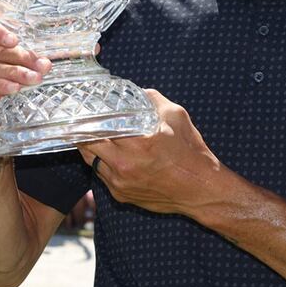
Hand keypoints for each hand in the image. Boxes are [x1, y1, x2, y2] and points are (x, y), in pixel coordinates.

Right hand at [0, 19, 50, 139]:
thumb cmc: (3, 88)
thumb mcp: (17, 71)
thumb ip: (28, 64)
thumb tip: (45, 63)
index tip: (14, 40)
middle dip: (19, 57)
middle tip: (40, 66)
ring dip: (15, 73)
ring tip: (34, 79)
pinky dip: (0, 86)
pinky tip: (14, 88)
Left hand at [77, 89, 221, 215]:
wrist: (200, 189)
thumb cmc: (190, 152)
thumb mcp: (176, 116)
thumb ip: (152, 100)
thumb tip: (136, 92)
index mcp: (138, 142)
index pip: (97, 127)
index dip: (88, 118)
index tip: (86, 110)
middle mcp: (125, 164)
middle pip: (87, 145)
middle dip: (85, 132)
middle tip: (87, 122)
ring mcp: (120, 182)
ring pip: (91, 161)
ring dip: (93, 148)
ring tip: (98, 137)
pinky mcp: (121, 195)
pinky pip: (102, 176)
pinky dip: (104, 164)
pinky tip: (115, 156)